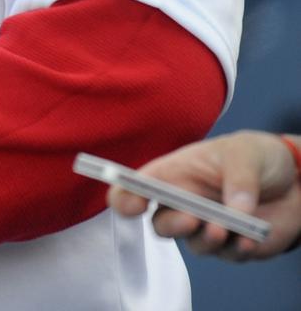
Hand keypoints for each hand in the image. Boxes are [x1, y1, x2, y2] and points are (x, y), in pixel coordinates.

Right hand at [108, 131, 300, 260]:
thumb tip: (235, 211)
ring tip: (224, 230)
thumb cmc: (257, 157)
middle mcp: (184, 203)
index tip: (131, 205)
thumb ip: (239, 179)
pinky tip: (249, 239)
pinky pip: (227, 254)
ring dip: (206, 239)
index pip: (136, 187)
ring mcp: (206, 226)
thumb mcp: (245, 154)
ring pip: (193, 244)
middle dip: (172, 225)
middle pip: (161, 224)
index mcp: (174, 174)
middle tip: (191, 219)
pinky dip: (237, 249)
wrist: (295, 180)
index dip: (125, 197)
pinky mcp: (232, 244)